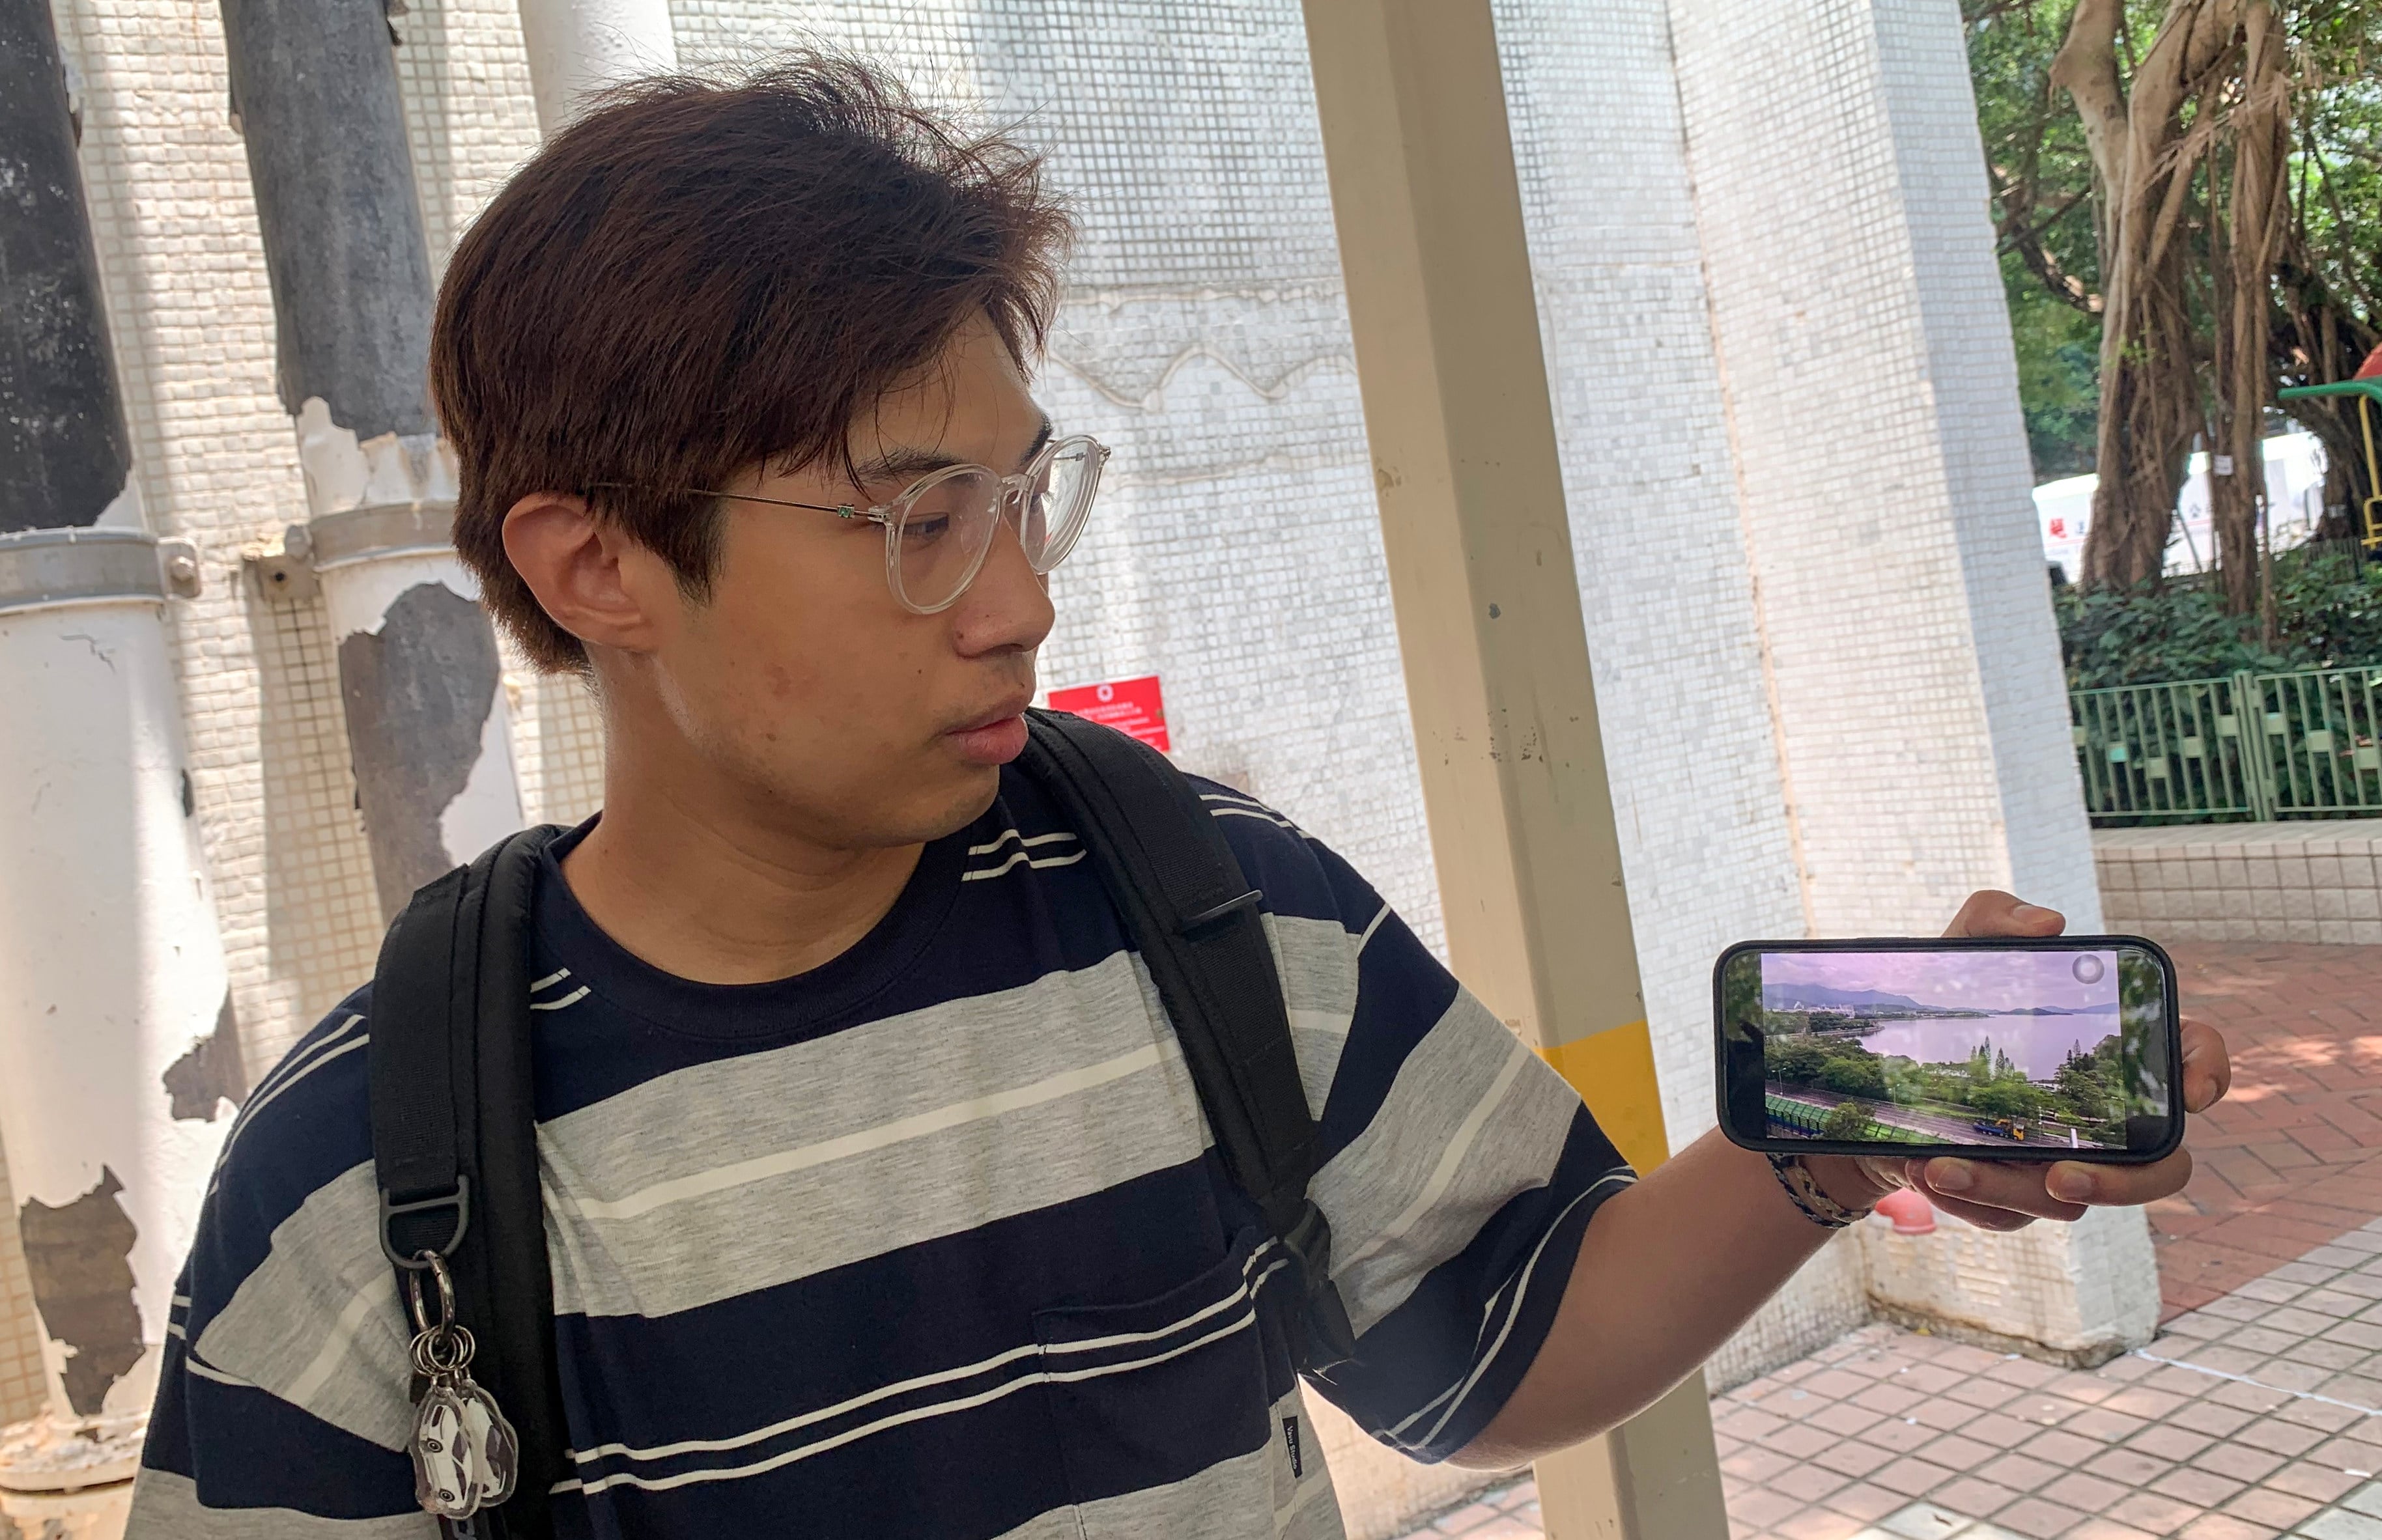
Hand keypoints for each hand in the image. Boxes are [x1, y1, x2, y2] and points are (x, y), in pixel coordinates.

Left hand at [1804, 890, 2230, 1230]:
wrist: (1885, 1073)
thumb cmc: (1948, 1006)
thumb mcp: (1958, 953)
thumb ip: (1997, 919)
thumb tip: (2049, 925)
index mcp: (2114, 1050)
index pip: (2192, 1057)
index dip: (2211, 1072)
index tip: (2192, 1092)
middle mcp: (2107, 1114)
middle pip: (2159, 1170)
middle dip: (2120, 1186)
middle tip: (2059, 1177)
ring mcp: (2068, 1158)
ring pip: (2065, 1202)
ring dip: (2001, 1189)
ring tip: (1937, 1165)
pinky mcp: (2019, 1193)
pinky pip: (2007, 1215)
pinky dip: (1967, 1199)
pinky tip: (1921, 1168)